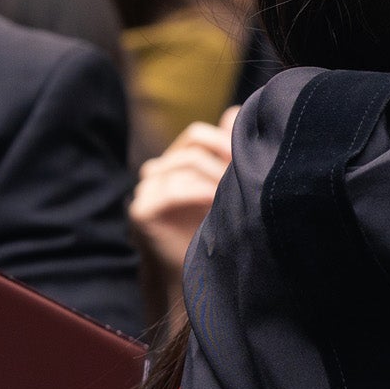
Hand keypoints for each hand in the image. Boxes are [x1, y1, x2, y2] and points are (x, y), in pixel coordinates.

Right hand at [130, 110, 236, 267]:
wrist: (194, 277)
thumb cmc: (214, 231)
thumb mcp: (225, 186)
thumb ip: (228, 150)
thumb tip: (234, 112)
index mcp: (176, 163)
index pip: (198, 135)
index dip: (224, 142)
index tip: (248, 162)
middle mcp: (159, 171)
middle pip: (193, 143)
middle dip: (223, 156)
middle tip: (244, 176)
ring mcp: (146, 189)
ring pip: (185, 163)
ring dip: (215, 177)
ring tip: (234, 193)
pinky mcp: (141, 210)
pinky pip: (172, 189)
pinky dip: (198, 192)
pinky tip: (215, 203)